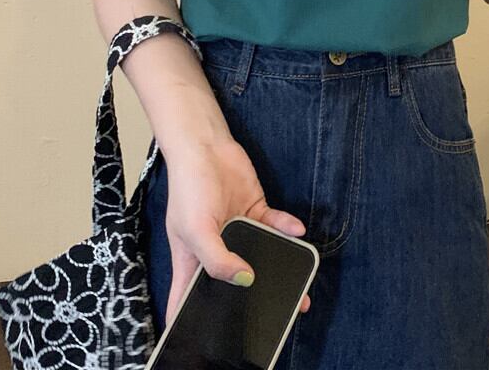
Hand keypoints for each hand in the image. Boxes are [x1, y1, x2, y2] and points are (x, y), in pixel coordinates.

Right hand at [163, 136, 310, 326]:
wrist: (206, 145)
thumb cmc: (188, 186)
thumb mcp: (195, 229)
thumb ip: (217, 259)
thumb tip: (245, 280)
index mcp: (192, 260)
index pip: (187, 300)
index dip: (193, 322)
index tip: (210, 342)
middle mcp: (216, 249)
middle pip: (234, 282)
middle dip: (253, 298)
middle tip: (277, 315)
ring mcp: (238, 230)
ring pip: (262, 257)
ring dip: (280, 268)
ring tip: (301, 287)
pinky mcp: (255, 210)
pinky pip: (276, 226)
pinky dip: (288, 230)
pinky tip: (297, 232)